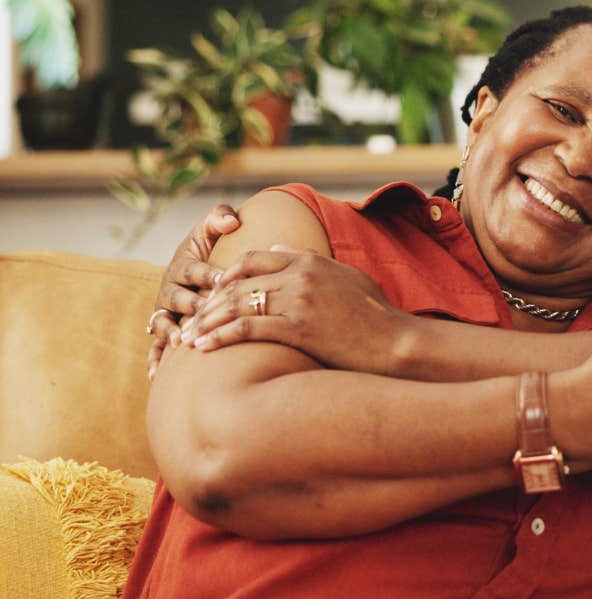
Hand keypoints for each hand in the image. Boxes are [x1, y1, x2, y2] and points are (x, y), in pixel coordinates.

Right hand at [147, 204, 239, 377]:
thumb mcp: (211, 231)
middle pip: (179, 298)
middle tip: (205, 315)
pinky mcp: (165, 330)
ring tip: (180, 344)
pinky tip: (157, 376)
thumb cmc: (209, 250)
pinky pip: (156, 347)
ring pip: (164, 323)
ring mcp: (165, 312)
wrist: (198, 271)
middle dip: (192, 306)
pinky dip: (155, 360)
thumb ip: (219, 218)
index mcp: (182, 265)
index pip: (194, 270)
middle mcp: (170, 289)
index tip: (223, 281)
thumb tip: (231, 219)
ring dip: (171, 333)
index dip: (208, 274)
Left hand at [181, 246, 415, 375]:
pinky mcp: (298, 328)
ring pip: (236, 305)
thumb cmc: (378, 315)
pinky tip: (204, 348)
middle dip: (208, 303)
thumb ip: (310, 260)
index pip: (254, 260)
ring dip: (206, 322)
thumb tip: (278, 250)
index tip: (212, 294)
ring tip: (187, 338)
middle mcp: (300, 275)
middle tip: (188, 320)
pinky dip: (220, 337)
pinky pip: (247, 328)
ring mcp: (298, 300)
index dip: (227, 276)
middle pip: (238, 283)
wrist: (397, 343)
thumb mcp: (347, 277)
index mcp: (310, 261)